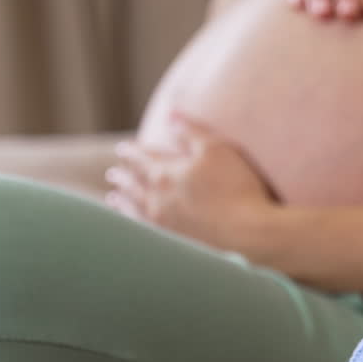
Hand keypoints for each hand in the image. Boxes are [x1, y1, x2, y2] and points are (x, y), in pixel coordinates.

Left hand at [105, 114, 276, 250]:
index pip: (141, 158)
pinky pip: (142, 232)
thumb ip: (191, 131)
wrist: (249, 237)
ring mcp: (162, 226)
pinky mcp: (172, 246)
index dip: (130, 151)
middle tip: (113, 173)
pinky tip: (132, 225)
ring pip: (133, 210)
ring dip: (122, 201)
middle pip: (133, 185)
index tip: (123, 149)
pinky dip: (132, 224)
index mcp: (165, 174)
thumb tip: (170, 115)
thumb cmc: (237, 189)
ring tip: (113, 198)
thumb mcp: (217, 149)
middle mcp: (156, 200)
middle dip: (122, 177)